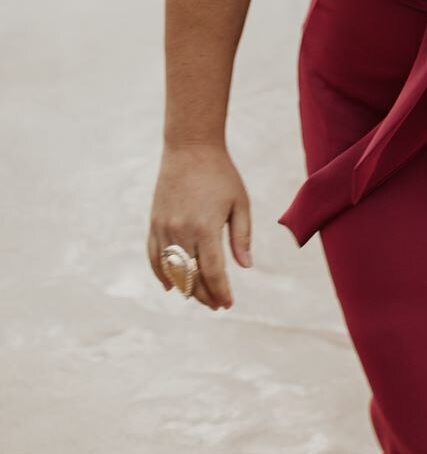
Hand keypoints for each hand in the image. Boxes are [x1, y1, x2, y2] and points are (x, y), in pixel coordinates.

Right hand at [147, 141, 252, 310]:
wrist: (190, 148)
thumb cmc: (221, 174)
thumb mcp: (240, 202)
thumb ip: (241, 236)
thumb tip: (245, 266)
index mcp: (205, 227)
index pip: (212, 272)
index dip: (220, 291)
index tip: (228, 304)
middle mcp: (181, 232)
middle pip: (191, 276)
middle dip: (205, 295)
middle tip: (217, 305)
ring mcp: (164, 228)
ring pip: (172, 271)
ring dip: (186, 288)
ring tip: (200, 297)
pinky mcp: (154, 223)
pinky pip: (154, 257)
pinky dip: (161, 274)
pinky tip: (171, 287)